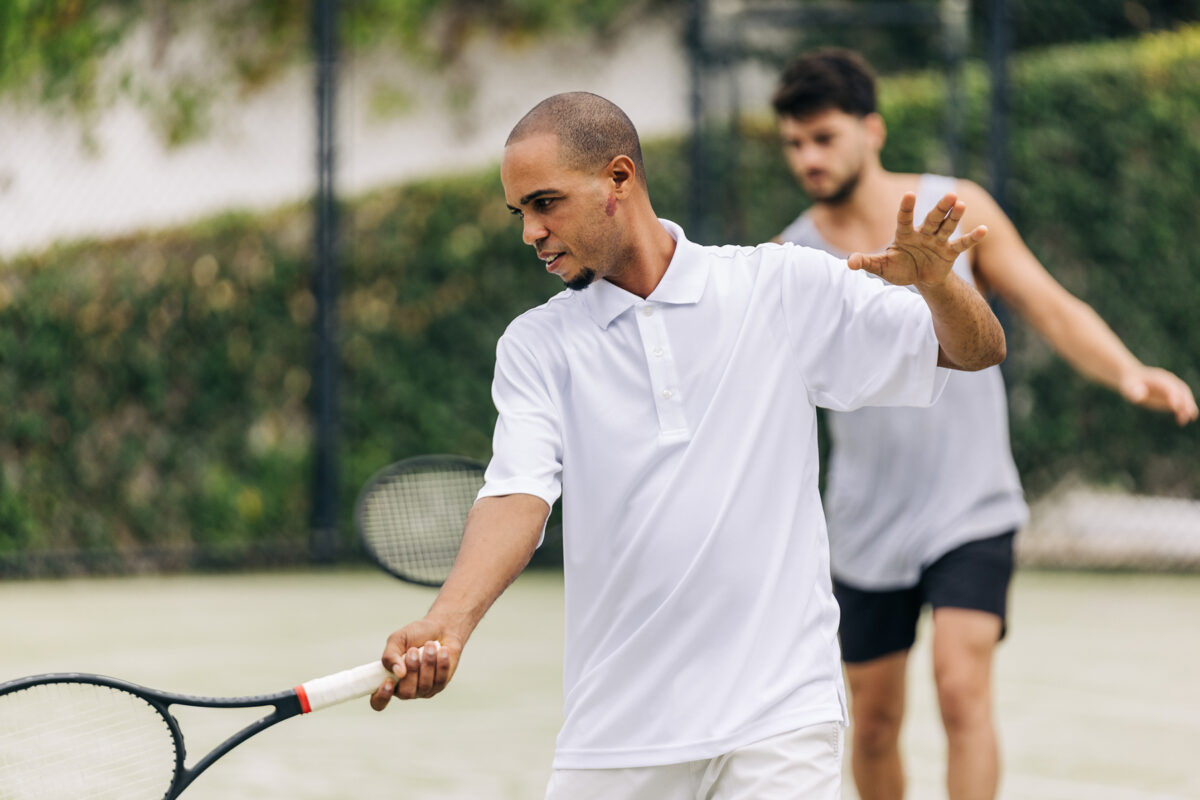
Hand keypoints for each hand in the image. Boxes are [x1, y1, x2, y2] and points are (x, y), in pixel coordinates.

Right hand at [369, 618, 461, 710]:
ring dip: (428, 663)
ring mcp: (422, 690)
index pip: (379, 701)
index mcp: (388, 679)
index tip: (389, 680)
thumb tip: (398, 672)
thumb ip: (390, 655)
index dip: (382, 696)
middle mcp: (404, 688)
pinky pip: (440, 680)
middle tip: (413, 650)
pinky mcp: (439, 685)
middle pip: (406, 693)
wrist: (440, 628)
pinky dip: (441, 663)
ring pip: (424, 686)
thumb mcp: (397, 639)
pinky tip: (442, 650)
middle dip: (411, 670)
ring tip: (430, 644)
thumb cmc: (415, 635)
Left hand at [849, 192, 986, 286]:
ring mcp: (938, 241)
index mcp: (905, 234)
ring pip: (947, 226)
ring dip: (955, 216)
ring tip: (962, 203)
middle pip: (932, 218)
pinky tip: (983, 230)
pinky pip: (961, 244)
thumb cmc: (899, 267)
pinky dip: (972, 237)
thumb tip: (849, 263)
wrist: (920, 278)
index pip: (905, 218)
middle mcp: (923, 233)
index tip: (909, 194)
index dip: (907, 207)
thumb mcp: (881, 267)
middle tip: (950, 194)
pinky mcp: (949, 252)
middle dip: (940, 207)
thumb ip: (867, 262)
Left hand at [1119, 366, 1198, 424]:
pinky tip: (1182, 420)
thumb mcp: (1128, 386)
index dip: (1174, 396)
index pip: (1170, 386)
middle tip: (1189, 414)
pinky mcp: (1171, 396)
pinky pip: (1181, 403)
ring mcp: (1172, 388)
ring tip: (1190, 418)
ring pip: (1185, 397)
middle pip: (1182, 390)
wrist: (1132, 379)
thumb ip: (1134, 391)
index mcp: (1159, 377)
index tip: (1175, 407)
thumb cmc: (1130, 383)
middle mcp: (1169, 381)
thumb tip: (1140, 396)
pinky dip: (1184, 411)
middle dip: (1186, 402)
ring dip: (1189, 407)